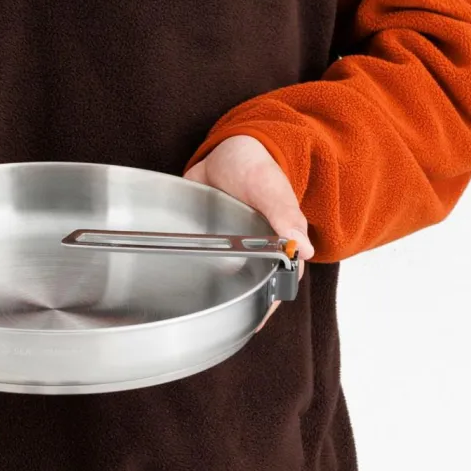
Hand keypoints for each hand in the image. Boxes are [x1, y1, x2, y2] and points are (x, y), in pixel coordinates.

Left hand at [184, 135, 313, 331]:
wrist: (229, 148)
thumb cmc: (257, 168)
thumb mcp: (271, 189)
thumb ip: (285, 215)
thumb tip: (303, 249)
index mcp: (276, 248)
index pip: (273, 287)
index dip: (262, 307)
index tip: (249, 322)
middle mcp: (250, 253)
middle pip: (242, 289)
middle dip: (229, 304)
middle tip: (209, 319)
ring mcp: (225, 248)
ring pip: (216, 279)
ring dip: (204, 290)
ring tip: (186, 308)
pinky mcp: (203, 239)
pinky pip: (194, 258)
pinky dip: (185, 267)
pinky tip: (168, 281)